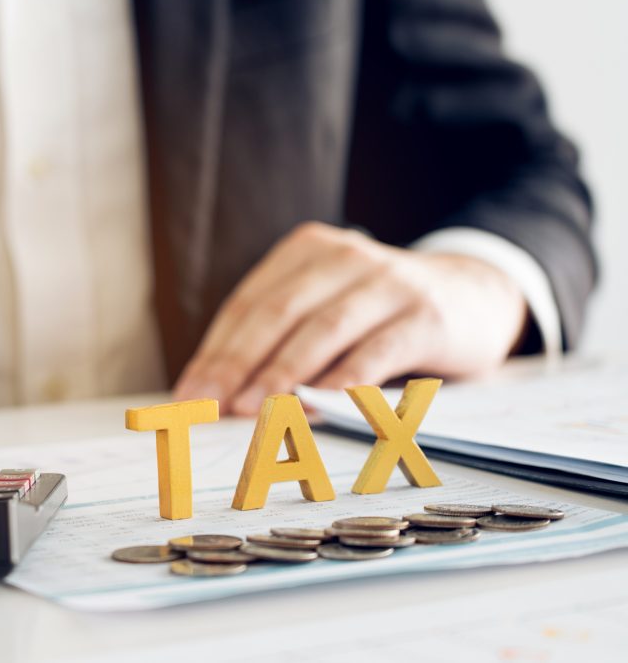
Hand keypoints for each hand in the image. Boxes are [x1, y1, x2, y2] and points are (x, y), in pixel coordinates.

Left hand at [174, 222, 527, 414]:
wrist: (474, 293)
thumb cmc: (380, 313)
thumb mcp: (327, 309)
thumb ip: (280, 342)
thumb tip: (219, 399)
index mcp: (306, 251)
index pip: (248, 304)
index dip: (215, 351)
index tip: (188, 395)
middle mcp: (344, 257)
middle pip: (276, 312)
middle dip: (237, 363)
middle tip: (210, 406)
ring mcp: (388, 282)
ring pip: (322, 329)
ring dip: (282, 374)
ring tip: (252, 411)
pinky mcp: (425, 314)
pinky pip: (377, 350)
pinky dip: (344, 380)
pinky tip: (319, 407)